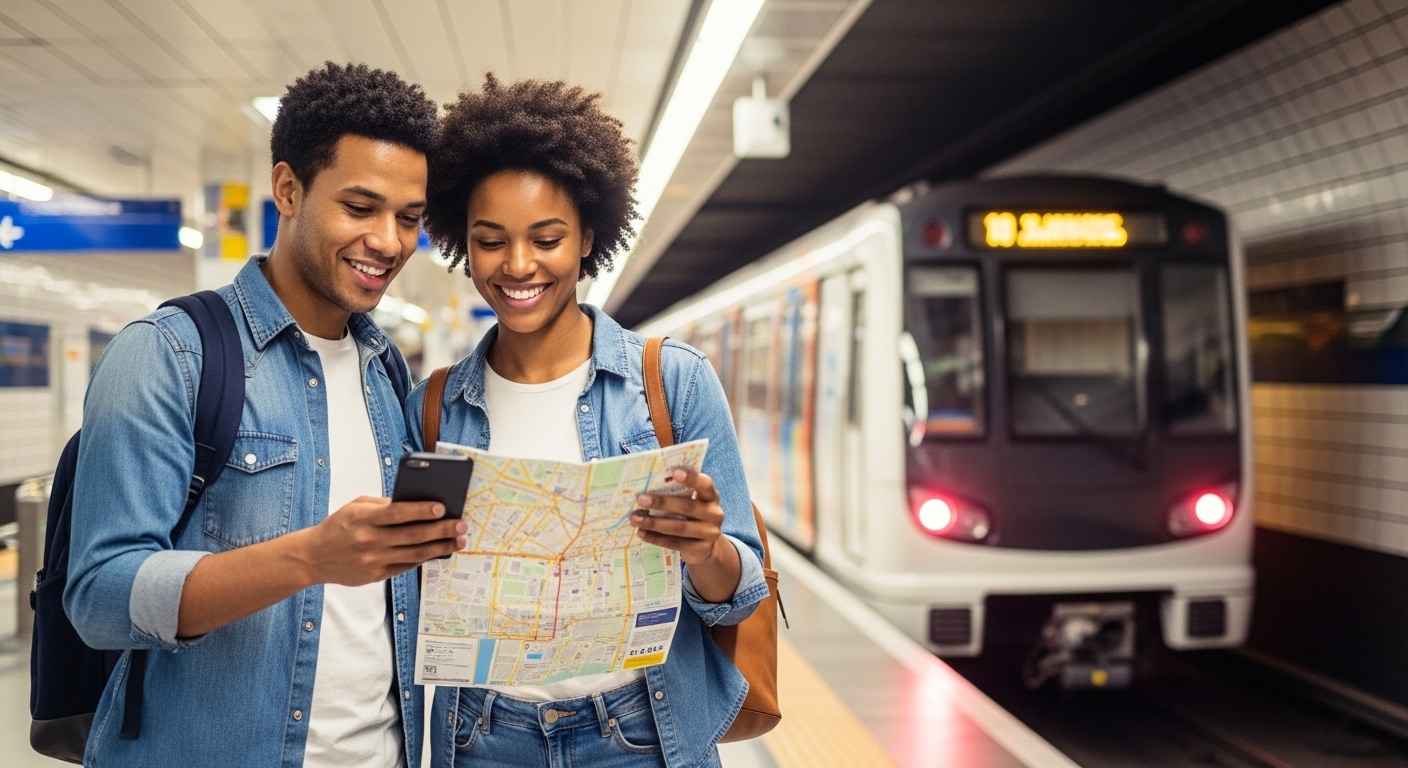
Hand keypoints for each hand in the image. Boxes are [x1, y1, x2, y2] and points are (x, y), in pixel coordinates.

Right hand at [298, 496, 466, 585]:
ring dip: (439, 547)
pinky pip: (405, 566)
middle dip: (441, 530)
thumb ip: (383, 504)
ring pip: (414, 554)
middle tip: (461, 525)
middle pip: (412, 535)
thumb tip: (417, 504)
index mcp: (363, 519)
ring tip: (458, 541)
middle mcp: (369, 540)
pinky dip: (424, 559)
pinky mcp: (375, 575)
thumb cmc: (339, 526)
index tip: (442, 508)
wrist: (313, 557)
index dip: (421, 510)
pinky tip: (438, 552)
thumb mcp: (356, 507)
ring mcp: (373, 560)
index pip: (397, 513)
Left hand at [630, 468, 727, 564]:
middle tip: (640, 499)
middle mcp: (714, 513)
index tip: (675, 472)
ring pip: (679, 527)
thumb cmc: (691, 513)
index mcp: (711, 496)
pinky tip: (642, 533)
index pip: (705, 484)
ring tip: (634, 518)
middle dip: (662, 503)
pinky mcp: (701, 550)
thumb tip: (650, 474)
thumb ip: (677, 488)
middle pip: (688, 507)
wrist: (704, 545)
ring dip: (654, 523)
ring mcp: (710, 533)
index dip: (691, 478)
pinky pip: (675, 544)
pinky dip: (656, 538)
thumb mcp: (690, 500)